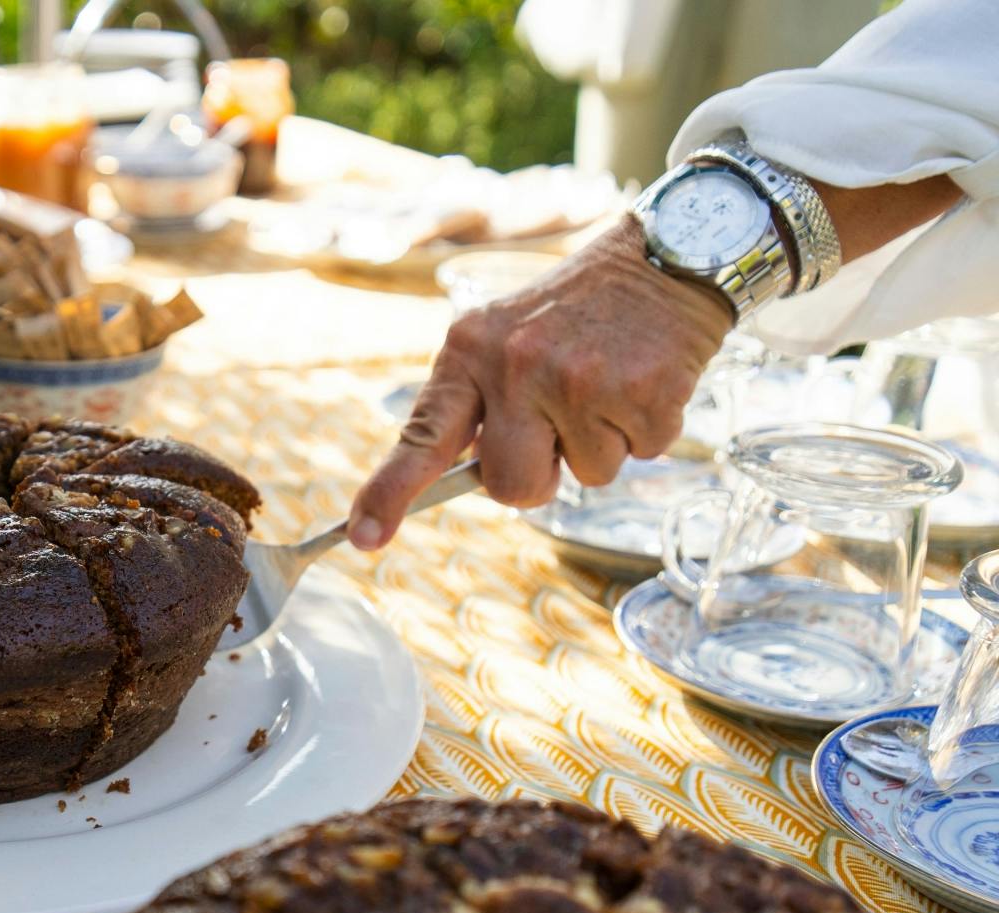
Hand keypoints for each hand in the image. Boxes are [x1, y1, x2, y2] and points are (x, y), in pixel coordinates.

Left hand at [348, 216, 733, 549]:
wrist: (666, 257)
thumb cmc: (576, 313)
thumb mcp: (504, 338)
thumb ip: (478, 405)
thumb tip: (473, 479)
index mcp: (469, 352)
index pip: (421, 437)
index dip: (390, 493)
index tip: (363, 538)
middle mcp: (516, 366)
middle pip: (510, 486)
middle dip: (539, 473)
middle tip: (561, 422)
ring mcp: (579, 380)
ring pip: (586, 476)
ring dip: (602, 444)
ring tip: (608, 383)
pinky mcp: (642, 393)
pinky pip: (639, 456)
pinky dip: (646, 430)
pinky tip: (642, 381)